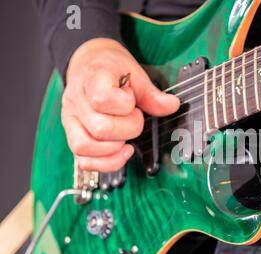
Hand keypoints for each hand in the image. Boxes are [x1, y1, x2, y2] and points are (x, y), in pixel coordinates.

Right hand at [62, 38, 179, 171]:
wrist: (90, 65)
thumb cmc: (112, 70)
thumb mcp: (135, 74)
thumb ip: (152, 94)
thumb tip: (171, 106)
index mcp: (91, 80)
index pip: (103, 100)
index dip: (125, 105)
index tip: (132, 100)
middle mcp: (76, 102)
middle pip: (100, 129)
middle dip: (128, 128)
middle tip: (134, 117)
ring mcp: (71, 121)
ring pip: (86, 147)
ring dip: (115, 148)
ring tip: (126, 134)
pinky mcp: (73, 136)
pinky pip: (83, 161)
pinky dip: (106, 162)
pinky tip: (122, 152)